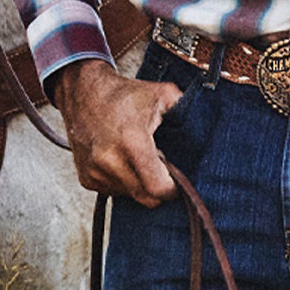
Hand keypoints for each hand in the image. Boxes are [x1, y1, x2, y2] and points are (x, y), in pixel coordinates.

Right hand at [54, 58, 182, 206]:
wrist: (83, 92)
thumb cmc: (125, 95)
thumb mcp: (162, 94)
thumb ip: (185, 110)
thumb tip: (206, 123)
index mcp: (132, 142)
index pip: (157, 188)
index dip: (172, 189)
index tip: (177, 180)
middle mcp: (110, 160)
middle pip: (146, 197)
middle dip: (158, 187)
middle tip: (160, 165)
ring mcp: (95, 171)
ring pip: (130, 195)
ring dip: (140, 183)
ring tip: (139, 158)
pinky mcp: (86, 178)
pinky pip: (113, 191)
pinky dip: (123, 182)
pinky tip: (123, 160)